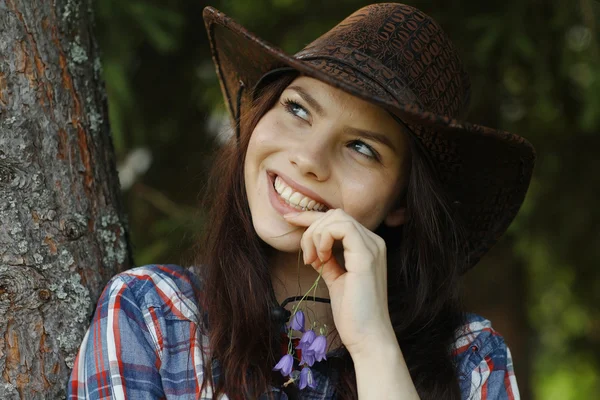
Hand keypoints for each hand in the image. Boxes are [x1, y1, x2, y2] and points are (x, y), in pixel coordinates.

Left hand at [284, 209, 395, 356]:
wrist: (367, 336)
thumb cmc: (353, 313)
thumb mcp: (336, 280)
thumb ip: (328, 261)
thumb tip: (313, 250)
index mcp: (367, 246)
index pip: (337, 220)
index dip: (310, 217)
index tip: (289, 219)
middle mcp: (373, 242)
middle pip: (335, 215)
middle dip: (311, 229)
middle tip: (307, 258)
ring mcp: (372, 247)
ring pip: (336, 218)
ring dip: (315, 236)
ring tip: (313, 261)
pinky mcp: (366, 256)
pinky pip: (341, 228)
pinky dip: (324, 238)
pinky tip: (321, 258)